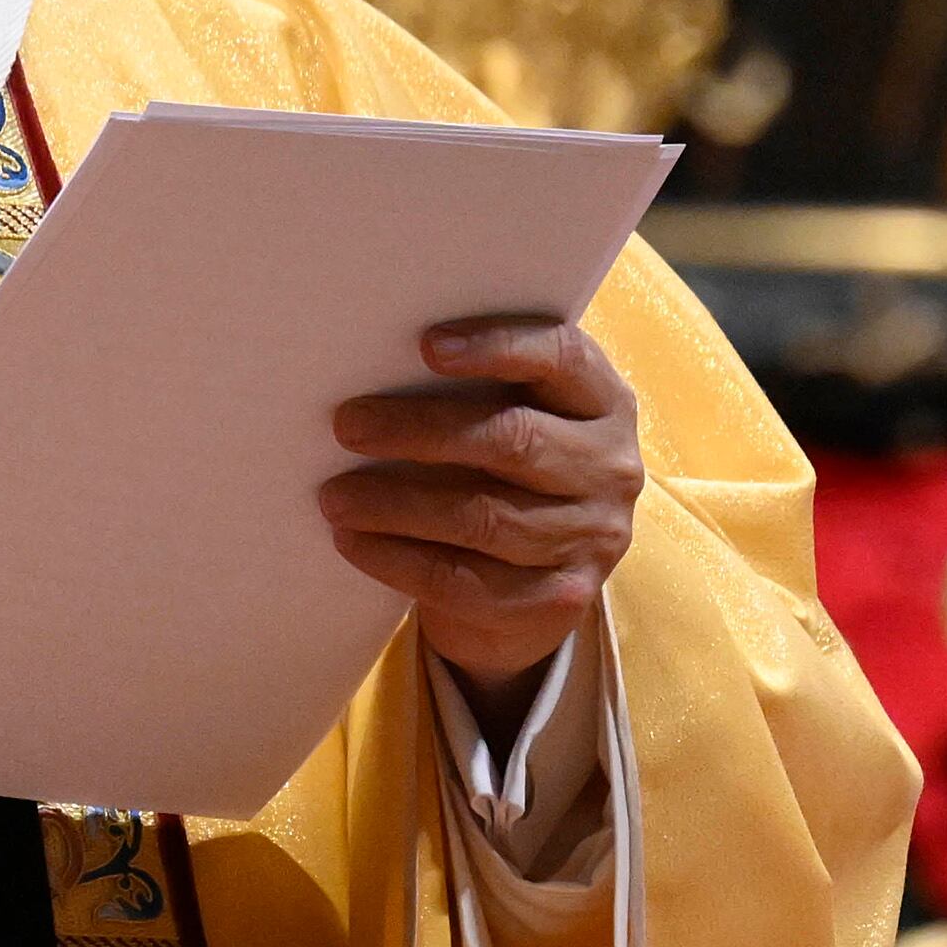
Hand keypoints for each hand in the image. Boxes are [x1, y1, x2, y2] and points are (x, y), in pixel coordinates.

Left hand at [323, 317, 642, 700]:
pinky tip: (352, 542)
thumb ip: (474, 391)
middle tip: (347, 426)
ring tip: (334, 496)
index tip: (426, 345)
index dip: (498, 346)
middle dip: (420, 431)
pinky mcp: (559, 600)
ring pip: (485, 519)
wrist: (536, 591)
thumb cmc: (506, 475)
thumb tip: (371, 366)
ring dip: (397, 507)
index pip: (562, 357)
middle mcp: (611, 467)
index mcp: (604, 401)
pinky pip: (467, 582)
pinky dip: (399, 561)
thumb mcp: (513, 420)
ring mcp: (592, 539)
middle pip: (514, 441)